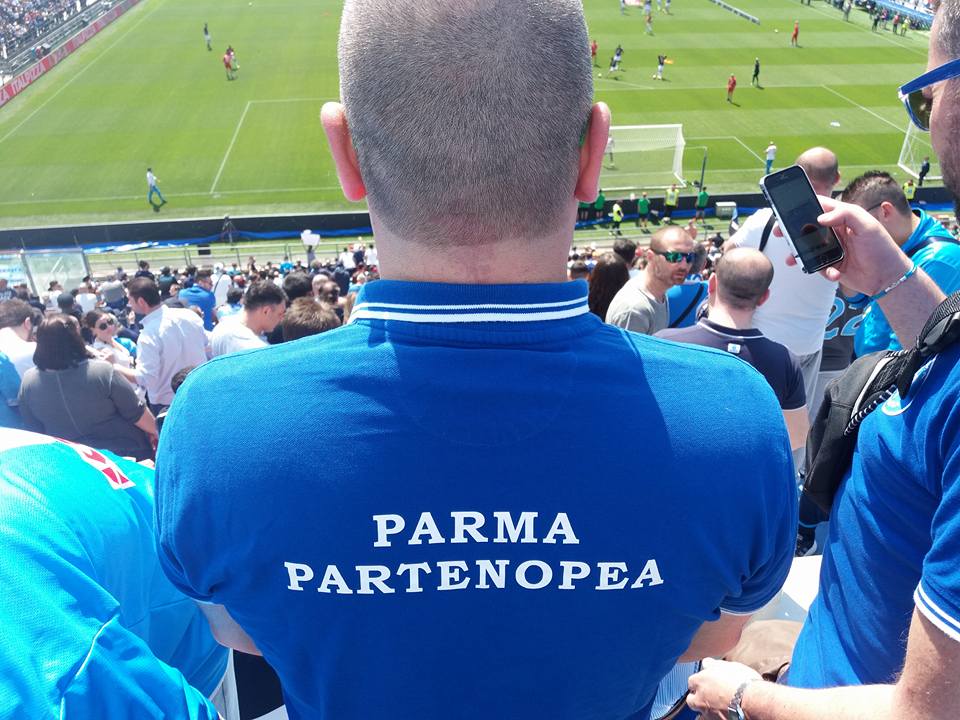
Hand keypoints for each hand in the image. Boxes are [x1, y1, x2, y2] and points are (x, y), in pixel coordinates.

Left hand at [687, 658, 761, 719]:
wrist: (754, 702)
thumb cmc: (743, 682)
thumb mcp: (728, 665)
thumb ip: (714, 665)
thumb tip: (707, 664)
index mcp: (700, 681)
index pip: (692, 681)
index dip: (700, 681)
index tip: (708, 681)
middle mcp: (700, 698)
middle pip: (691, 699)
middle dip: (698, 698)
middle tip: (711, 695)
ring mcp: (707, 712)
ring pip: (702, 711)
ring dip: (708, 708)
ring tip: (721, 705)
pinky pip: (713, 718)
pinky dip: (718, 715)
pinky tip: (727, 712)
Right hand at [777, 197, 910, 295]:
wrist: (888, 277)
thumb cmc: (882, 248)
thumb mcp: (867, 225)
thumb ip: (845, 214)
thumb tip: (820, 218)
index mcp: (844, 218)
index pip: (821, 206)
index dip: (804, 205)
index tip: (789, 208)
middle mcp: (835, 232)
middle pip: (808, 228)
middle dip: (793, 230)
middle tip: (781, 232)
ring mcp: (832, 249)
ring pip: (808, 248)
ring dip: (799, 253)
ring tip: (791, 258)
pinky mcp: (831, 266)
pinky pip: (818, 266)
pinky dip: (821, 270)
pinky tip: (833, 273)